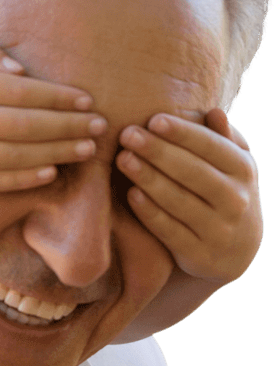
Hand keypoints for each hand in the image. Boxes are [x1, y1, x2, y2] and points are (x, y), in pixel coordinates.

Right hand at [0, 38, 105, 193]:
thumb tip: (24, 72)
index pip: (21, 91)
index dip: (59, 97)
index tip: (86, 100)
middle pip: (26, 126)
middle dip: (68, 126)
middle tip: (99, 126)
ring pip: (15, 156)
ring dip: (57, 153)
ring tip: (86, 150)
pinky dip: (26, 177)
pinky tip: (50, 171)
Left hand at [116, 108, 261, 284]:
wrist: (234, 249)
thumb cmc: (223, 190)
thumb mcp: (231, 164)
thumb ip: (221, 138)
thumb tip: (214, 111)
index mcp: (243, 170)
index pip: (212, 147)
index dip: (183, 133)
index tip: (153, 119)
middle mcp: (236, 200)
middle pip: (193, 172)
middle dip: (158, 151)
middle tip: (127, 134)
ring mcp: (219, 229)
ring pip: (180, 201)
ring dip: (149, 178)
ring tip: (123, 159)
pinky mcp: (199, 254)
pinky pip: (171, 231)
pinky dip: (151, 213)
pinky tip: (132, 194)